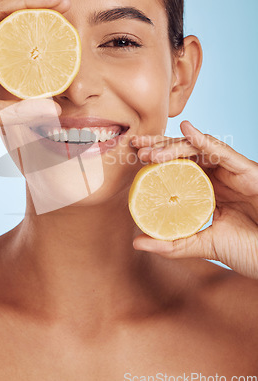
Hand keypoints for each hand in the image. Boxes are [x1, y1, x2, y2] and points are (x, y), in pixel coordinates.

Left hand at [131, 121, 257, 279]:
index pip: (179, 165)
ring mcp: (232, 171)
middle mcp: (219, 175)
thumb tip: (136, 242)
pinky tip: (187, 130)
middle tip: (136, 147)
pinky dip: (205, 140)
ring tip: (151, 152)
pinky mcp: (247, 170)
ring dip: (174, 146)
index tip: (134, 156)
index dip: (157, 157)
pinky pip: (224, 152)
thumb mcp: (203, 245)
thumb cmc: (248, 249)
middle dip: (159, 145)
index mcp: (208, 188)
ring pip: (200, 149)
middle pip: (186, 152)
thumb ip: (173, 243)